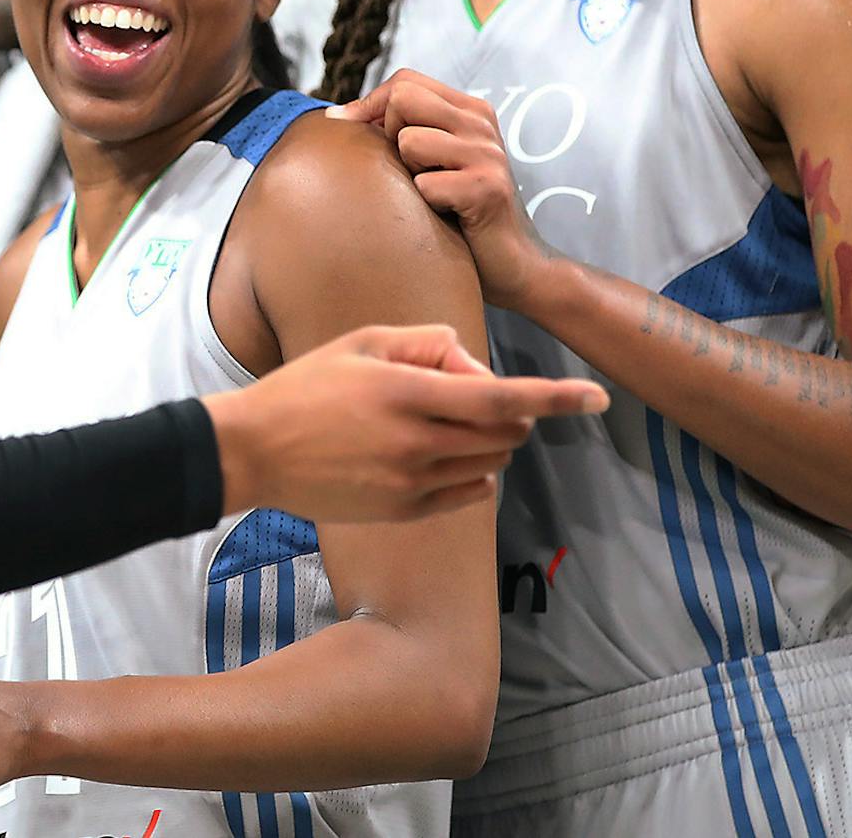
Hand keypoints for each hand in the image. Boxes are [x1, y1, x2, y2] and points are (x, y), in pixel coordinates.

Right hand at [209, 323, 608, 521]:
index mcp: (407, 393)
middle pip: (505, 431)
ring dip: (488, 438)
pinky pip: (469, 491)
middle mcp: (417, 441)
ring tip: (435, 420)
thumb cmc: (304, 388)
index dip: (556, 396)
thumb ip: (425, 341)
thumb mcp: (360, 342)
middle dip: (507, 410)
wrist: (254, 452)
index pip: (502, 396)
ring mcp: (413, 482)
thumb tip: (474, 364)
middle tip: (456, 391)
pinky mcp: (405, 510)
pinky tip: (437, 454)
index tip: (598, 396)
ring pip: (490, 461)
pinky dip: (472, 470)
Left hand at [330, 69, 556, 309]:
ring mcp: (486, 154)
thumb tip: (337, 115)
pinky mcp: (485, 188)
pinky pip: (424, 185)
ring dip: (409, 175)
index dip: (369, 103)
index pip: (405, 81)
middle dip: (389, 133)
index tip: (344, 126)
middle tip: (409, 169)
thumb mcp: (435, 160)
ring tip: (433, 194)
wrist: (513, 262)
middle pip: (403, 99)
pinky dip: (425, 205)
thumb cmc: (459, 211)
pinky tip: (447, 216)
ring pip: (409, 142)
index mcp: (470, 110)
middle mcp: (481, 124)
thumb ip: (404, 130)